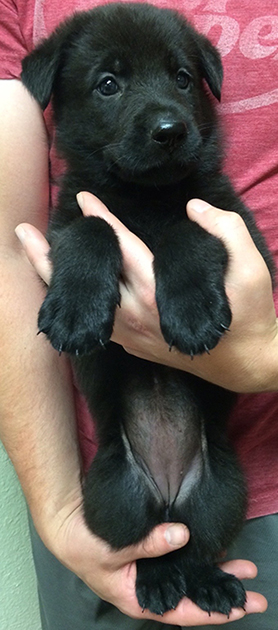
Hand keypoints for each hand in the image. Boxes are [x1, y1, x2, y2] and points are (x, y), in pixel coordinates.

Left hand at [16, 192, 277, 391]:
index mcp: (159, 292)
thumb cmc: (250, 315)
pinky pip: (98, 324)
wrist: (247, 363)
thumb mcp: (250, 269)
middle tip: (25, 233)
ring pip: (86, 305)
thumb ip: (224, 231)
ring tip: (34, 261)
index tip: (84, 198)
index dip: (102, 220)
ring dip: (57, 283)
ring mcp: (133, 336)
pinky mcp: (136, 347)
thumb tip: (193, 208)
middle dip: (55, 255)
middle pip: (90, 280)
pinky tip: (68, 294)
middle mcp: (137, 316)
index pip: (123, 248)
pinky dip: (79, 306)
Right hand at [49, 496, 265, 624]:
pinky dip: (199, 554)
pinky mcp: (153, 552)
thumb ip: (147, 545)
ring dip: (215, 570)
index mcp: (140, 599)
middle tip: (253, 585)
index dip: (213, 611)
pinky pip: (181, 557)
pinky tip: (216, 548)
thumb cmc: (84, 546)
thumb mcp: (113, 550)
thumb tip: (182, 535)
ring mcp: (153, 571)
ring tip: (243, 567)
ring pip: (190, 575)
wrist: (68, 526)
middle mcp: (152, 588)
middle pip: (192, 593)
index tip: (240, 608)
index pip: (183, 611)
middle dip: (223, 589)